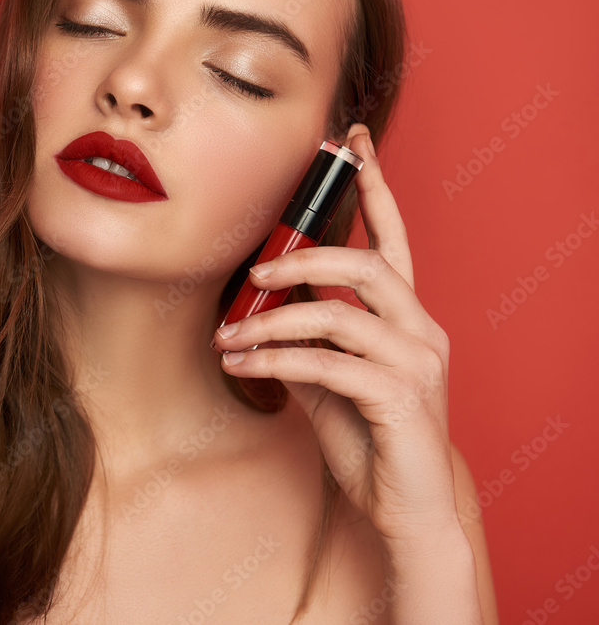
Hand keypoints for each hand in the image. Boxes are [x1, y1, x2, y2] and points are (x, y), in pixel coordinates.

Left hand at [212, 127, 461, 547]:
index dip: (375, 188)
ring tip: (226, 337)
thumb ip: (304, 335)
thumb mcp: (328, 375)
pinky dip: (274, 360)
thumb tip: (258, 304)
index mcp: (406, 315)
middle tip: (253, 270)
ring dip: (270, 323)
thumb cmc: (369, 434)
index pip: (393, 240)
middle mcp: (421, 329)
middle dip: (302, 258)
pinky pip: (326, 364)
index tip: (350, 143)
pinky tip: (238, 365)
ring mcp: (416, 362)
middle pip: (364, 265)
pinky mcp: (400, 398)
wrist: (406, 504)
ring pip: (336, 315)